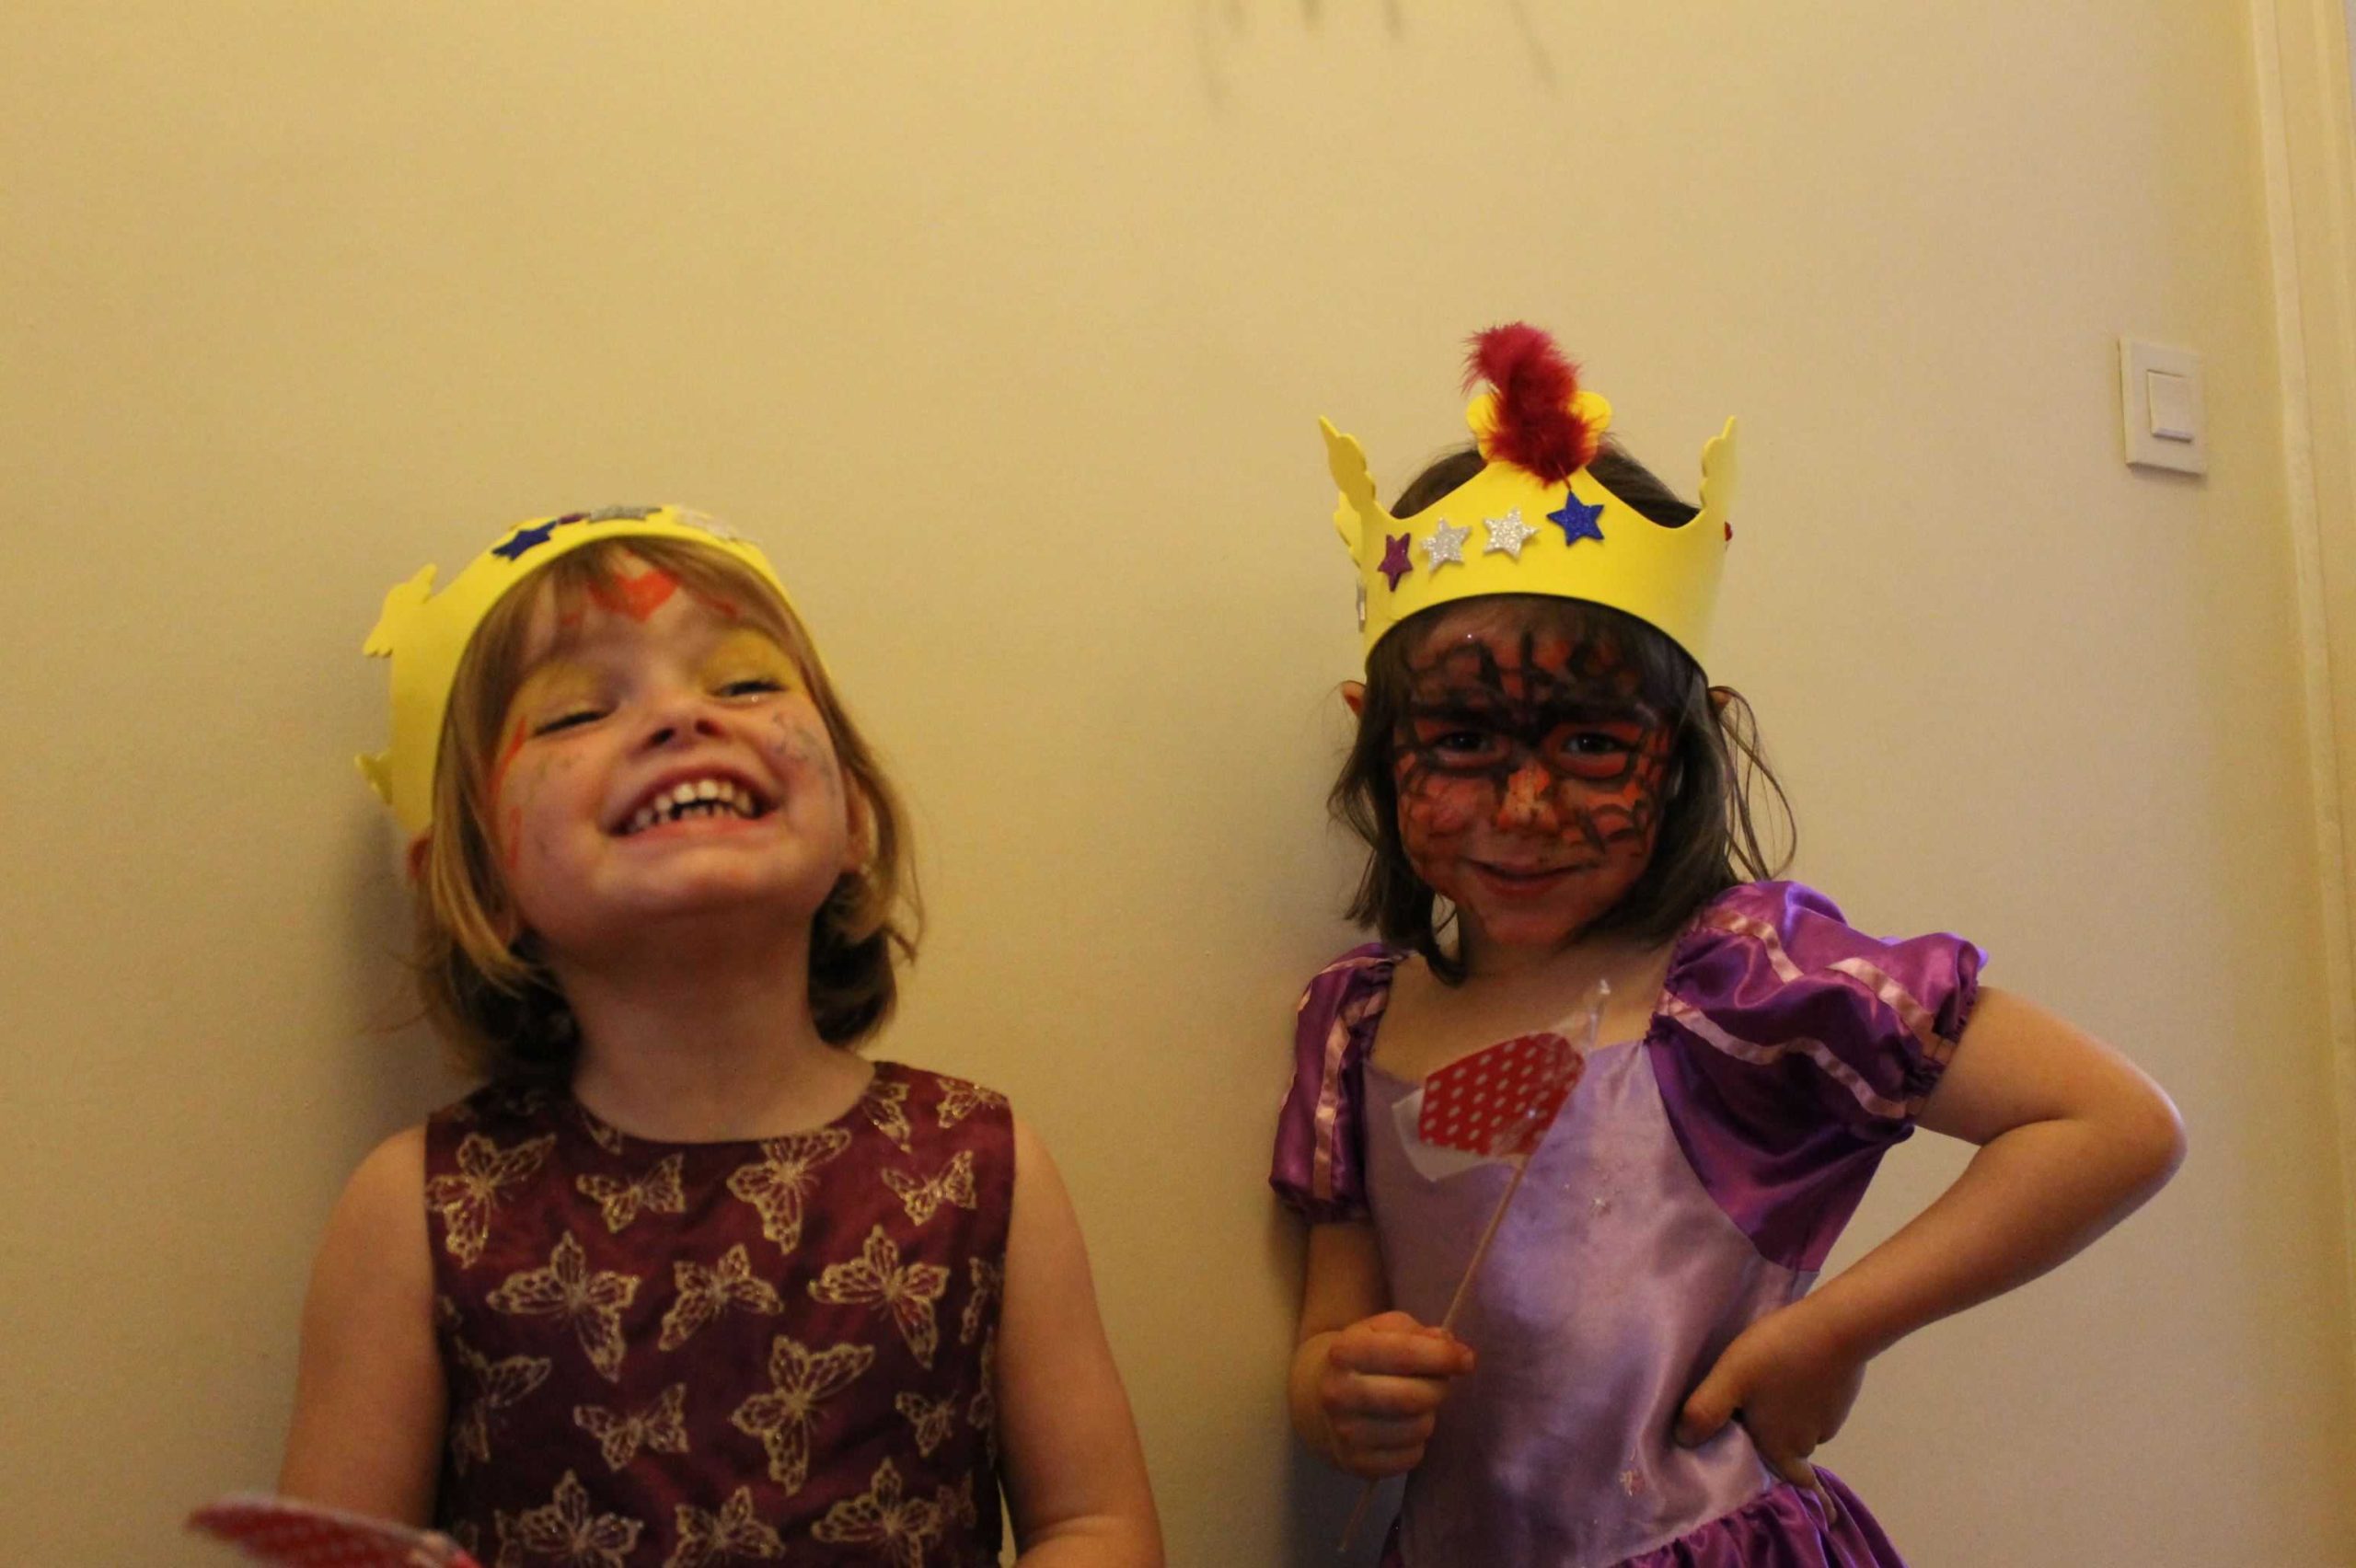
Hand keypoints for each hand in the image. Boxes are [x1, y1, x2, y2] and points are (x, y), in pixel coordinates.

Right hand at [1314, 1311, 1475, 1477]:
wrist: (1317, 1398)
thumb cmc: (1362, 1358)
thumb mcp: (1381, 1331)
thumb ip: (1419, 1334)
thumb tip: (1459, 1354)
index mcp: (1345, 1352)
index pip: (1405, 1354)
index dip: (1444, 1357)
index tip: (1466, 1359)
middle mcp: (1339, 1393)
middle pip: (1415, 1397)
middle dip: (1439, 1388)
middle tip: (1439, 1382)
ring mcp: (1345, 1433)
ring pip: (1418, 1429)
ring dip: (1428, 1415)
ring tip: (1415, 1405)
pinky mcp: (1356, 1464)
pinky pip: (1411, 1457)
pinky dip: (1418, 1442)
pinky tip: (1403, 1428)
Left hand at [1675, 1303, 1863, 1499]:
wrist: (1836, 1325)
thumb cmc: (1778, 1356)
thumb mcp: (1729, 1380)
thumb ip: (1704, 1412)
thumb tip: (1684, 1439)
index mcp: (1782, 1448)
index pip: (1782, 1478)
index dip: (1768, 1472)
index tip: (1750, 1458)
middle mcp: (1809, 1442)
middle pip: (1787, 1451)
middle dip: (1769, 1438)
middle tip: (1747, 1411)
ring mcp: (1830, 1418)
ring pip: (1801, 1426)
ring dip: (1785, 1413)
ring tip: (1764, 1385)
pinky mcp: (1841, 1393)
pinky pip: (1815, 1403)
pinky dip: (1803, 1394)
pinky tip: (1789, 1370)